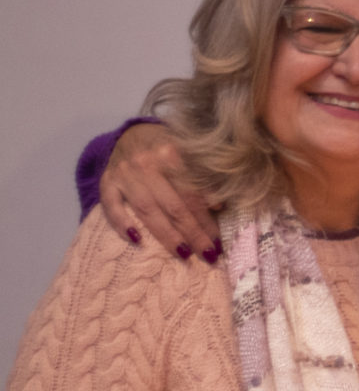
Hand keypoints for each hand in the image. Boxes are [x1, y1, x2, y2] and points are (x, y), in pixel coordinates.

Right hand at [99, 124, 219, 260]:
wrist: (132, 135)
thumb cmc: (168, 150)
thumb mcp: (189, 155)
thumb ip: (203, 178)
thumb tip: (219, 206)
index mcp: (172, 153)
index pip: (193, 194)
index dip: (207, 220)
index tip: (219, 241)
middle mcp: (147, 163)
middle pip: (174, 205)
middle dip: (193, 233)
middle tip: (208, 255)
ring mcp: (124, 173)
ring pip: (147, 209)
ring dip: (166, 235)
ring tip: (183, 254)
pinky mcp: (106, 181)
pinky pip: (111, 205)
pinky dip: (121, 223)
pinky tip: (136, 240)